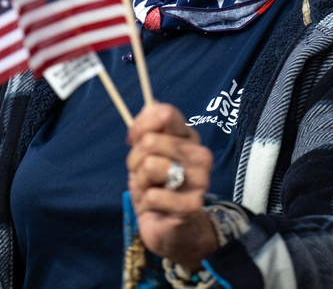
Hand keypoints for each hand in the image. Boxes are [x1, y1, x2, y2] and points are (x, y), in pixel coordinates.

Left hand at [126, 102, 217, 268]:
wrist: (171, 228)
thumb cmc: (157, 187)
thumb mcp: (147, 154)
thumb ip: (148, 129)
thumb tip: (151, 103)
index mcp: (188, 137)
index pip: (165, 114)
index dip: (140, 125)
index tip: (133, 139)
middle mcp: (199, 154)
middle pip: (150, 141)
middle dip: (135, 159)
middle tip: (142, 174)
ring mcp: (199, 179)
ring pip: (150, 165)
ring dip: (140, 182)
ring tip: (151, 190)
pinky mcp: (192, 204)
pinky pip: (153, 195)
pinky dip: (146, 203)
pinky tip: (157, 208)